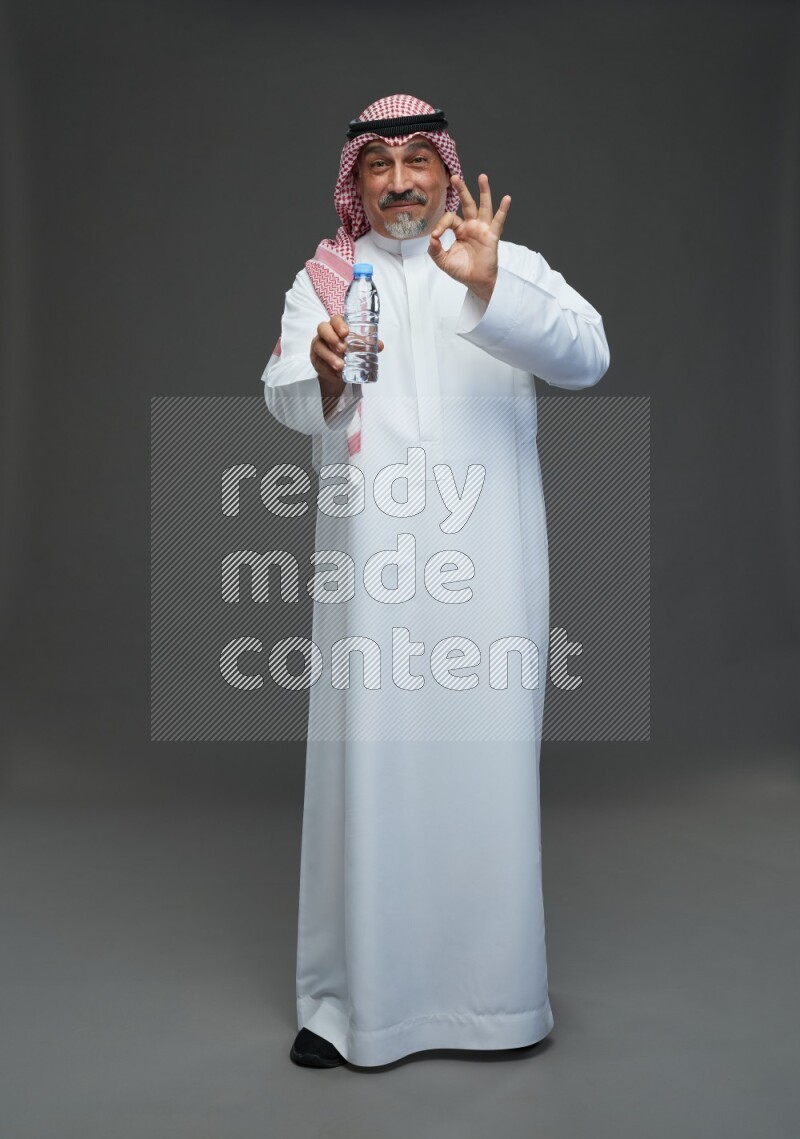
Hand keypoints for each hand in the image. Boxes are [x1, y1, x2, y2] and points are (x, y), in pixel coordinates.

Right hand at [311, 314, 383, 408]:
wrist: (337, 371)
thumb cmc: (348, 352)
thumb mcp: (359, 348)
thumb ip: (368, 345)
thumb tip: (380, 345)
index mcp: (337, 327)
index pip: (335, 320)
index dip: (339, 324)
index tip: (346, 332)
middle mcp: (325, 333)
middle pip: (322, 328)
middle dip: (331, 337)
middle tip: (343, 348)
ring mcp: (318, 346)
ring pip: (319, 346)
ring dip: (330, 356)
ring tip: (341, 366)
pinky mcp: (316, 360)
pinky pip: (319, 363)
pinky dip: (328, 369)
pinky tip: (336, 374)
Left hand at [428, 173, 510, 302]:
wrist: (476, 282)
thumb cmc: (462, 270)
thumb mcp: (443, 261)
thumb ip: (435, 250)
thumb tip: (432, 238)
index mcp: (460, 230)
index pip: (450, 218)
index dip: (441, 224)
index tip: (436, 236)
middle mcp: (472, 226)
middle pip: (467, 204)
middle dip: (461, 190)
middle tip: (454, 177)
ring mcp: (483, 229)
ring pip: (483, 206)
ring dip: (484, 191)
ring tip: (482, 177)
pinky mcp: (492, 236)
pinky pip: (498, 221)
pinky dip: (503, 210)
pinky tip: (506, 199)